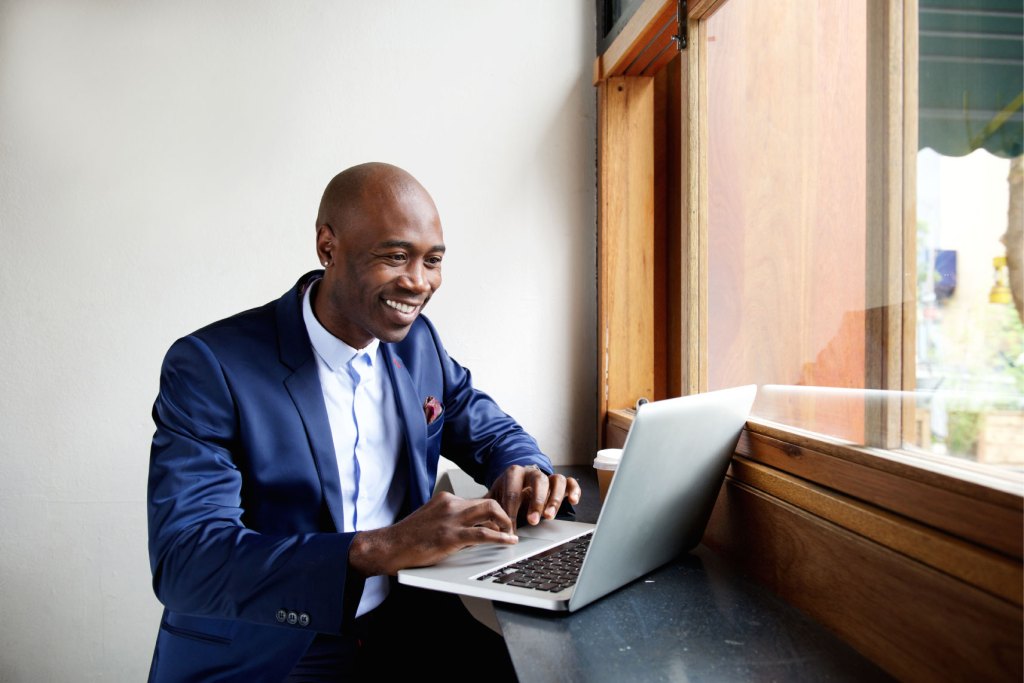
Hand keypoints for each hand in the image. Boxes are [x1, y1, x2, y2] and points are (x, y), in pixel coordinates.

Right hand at [348, 491, 517, 576]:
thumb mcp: (431, 521)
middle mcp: (450, 504)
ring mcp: (451, 519)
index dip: (495, 509)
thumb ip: (451, 520)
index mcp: (446, 499)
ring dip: (506, 523)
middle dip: (505, 513)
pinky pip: (483, 534)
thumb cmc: (408, 538)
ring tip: (511, 534)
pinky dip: (500, 537)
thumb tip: (472, 529)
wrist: (389, 546)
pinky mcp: (450, 536)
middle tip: (511, 527)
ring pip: (490, 511)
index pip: (478, 500)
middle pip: (489, 501)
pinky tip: (508, 541)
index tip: (505, 516)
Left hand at [486, 464, 581, 530]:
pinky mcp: (560, 483)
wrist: (516, 482)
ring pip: (556, 480)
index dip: (512, 511)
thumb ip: (490, 509)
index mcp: (513, 474)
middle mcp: (532, 472)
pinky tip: (573, 501)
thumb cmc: (505, 492)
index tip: (510, 529)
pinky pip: (570, 482)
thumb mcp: (494, 498)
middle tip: (533, 521)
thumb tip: (484, 526)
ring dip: (554, 499)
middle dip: (536, 502)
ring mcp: (547, 476)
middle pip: (538, 480)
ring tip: (549, 516)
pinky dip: (573, 490)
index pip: (513, 491)